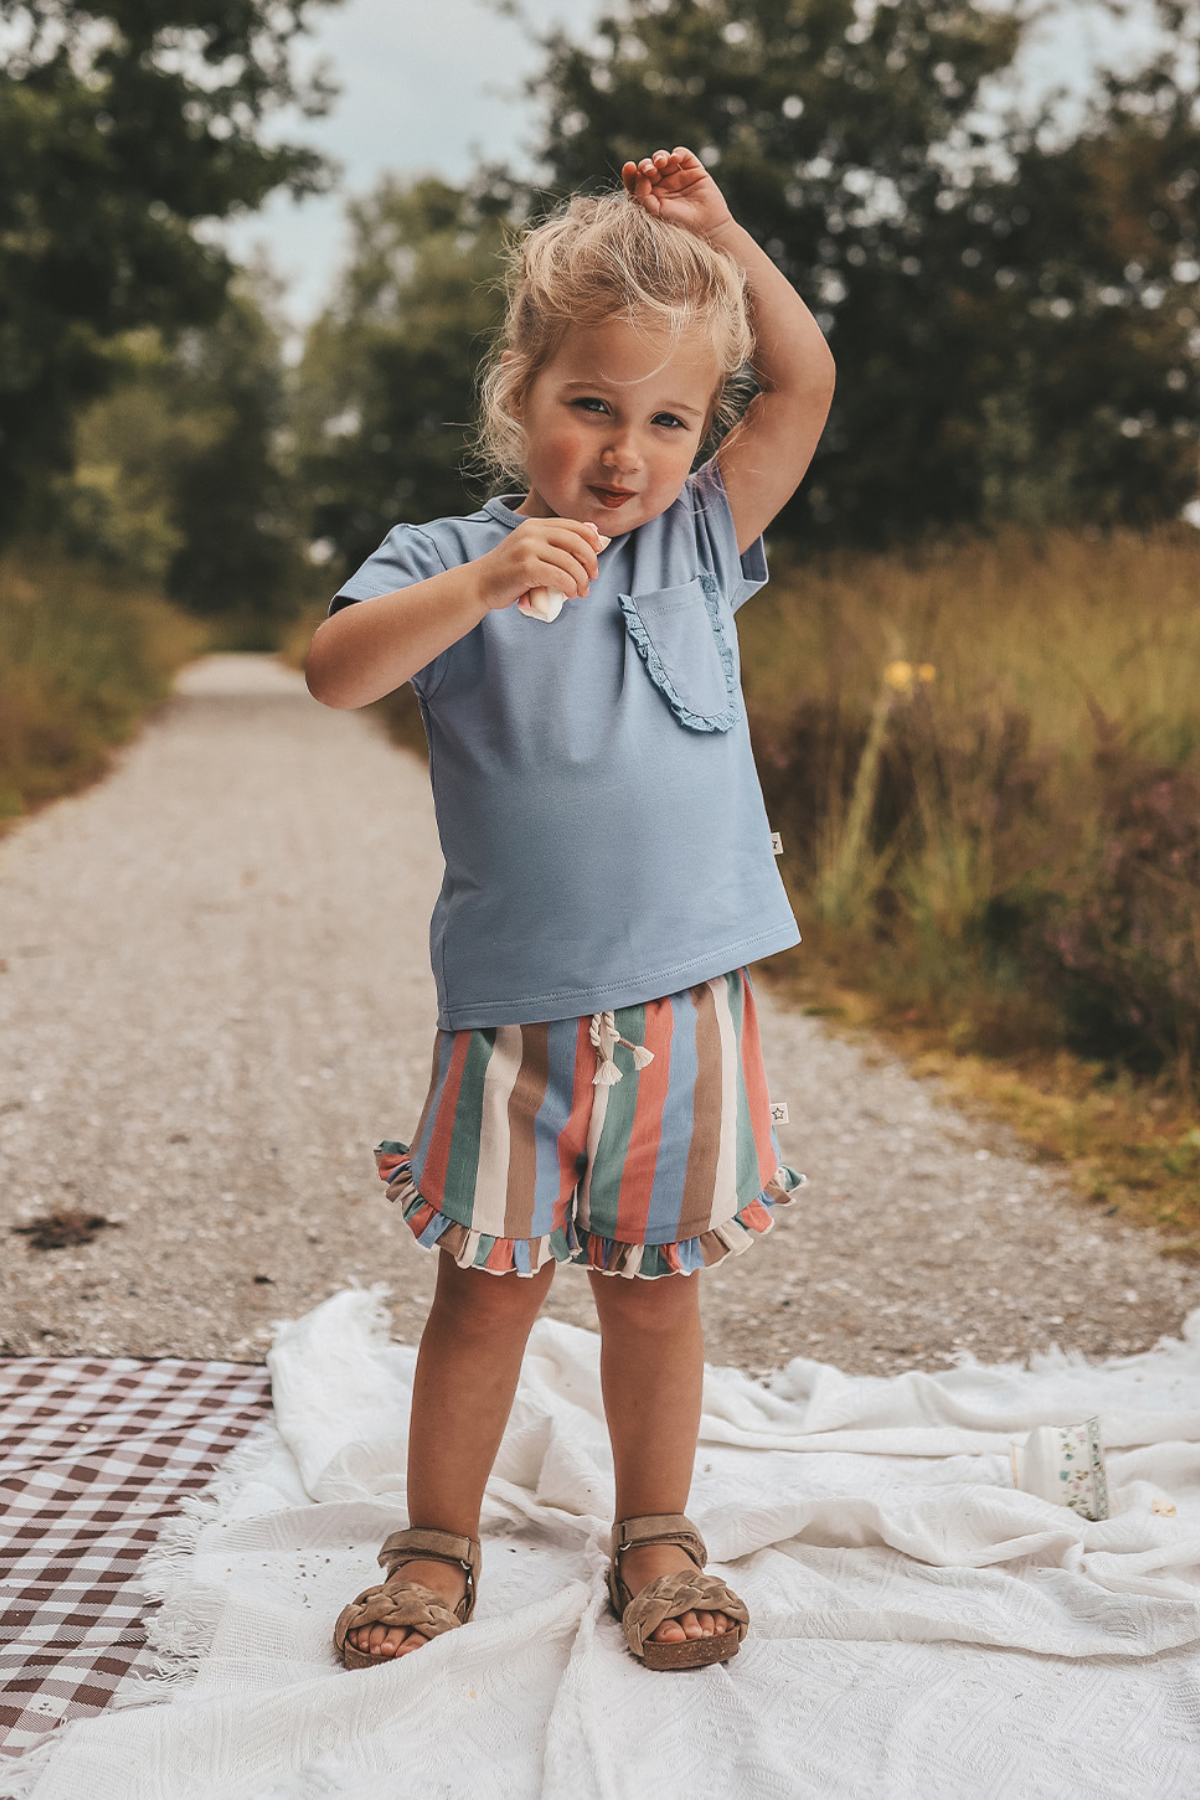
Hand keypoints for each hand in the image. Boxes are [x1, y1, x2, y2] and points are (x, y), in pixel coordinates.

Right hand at [473, 517, 604, 612]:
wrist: (480, 583)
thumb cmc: (509, 571)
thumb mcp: (530, 550)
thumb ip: (552, 545)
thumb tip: (590, 542)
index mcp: (535, 525)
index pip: (573, 526)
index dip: (591, 539)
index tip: (598, 553)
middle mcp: (532, 532)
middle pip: (576, 542)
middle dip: (590, 561)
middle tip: (593, 577)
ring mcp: (528, 549)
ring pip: (570, 562)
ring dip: (581, 580)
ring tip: (581, 591)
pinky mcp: (526, 568)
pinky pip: (560, 577)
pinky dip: (570, 587)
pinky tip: (570, 593)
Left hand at [621, 146, 734, 237]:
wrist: (707, 228)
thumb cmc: (678, 224)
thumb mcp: (653, 211)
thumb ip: (641, 193)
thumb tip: (638, 172)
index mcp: (651, 197)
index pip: (636, 180)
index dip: (631, 172)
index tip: (629, 167)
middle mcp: (663, 186)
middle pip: (649, 167)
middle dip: (646, 165)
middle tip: (650, 171)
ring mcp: (679, 177)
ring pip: (663, 158)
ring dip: (659, 156)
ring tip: (661, 163)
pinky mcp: (694, 171)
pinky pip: (683, 155)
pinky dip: (677, 153)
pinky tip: (674, 159)